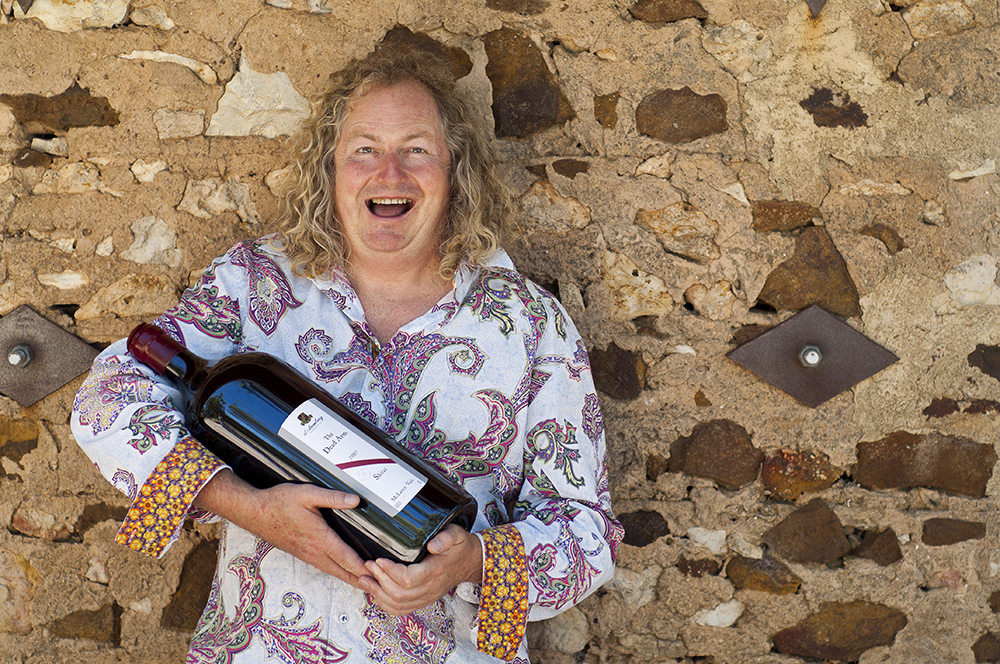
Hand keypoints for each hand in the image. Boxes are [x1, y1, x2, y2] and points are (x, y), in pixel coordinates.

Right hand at [193, 469, 368, 587]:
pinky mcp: (300, 553)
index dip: (362, 567)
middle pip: (341, 570)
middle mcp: (313, 551)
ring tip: (364, 584)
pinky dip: (336, 572)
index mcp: (319, 538)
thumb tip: (355, 500)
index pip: (346, 557)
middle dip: (359, 580)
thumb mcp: (308, 494)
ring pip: (332, 571)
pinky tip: (340, 572)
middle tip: (376, 588)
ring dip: (349, 578)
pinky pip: (323, 567)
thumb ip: (333, 497)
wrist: (254, 512)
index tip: (377, 575)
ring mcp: (306, 554)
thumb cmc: (279, 502)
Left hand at [361, 523, 483, 614]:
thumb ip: (446, 538)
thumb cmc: (460, 547)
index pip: (408, 579)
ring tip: (365, 579)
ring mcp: (426, 597)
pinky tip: (375, 592)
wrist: (470, 562)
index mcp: (435, 572)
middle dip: (379, 581)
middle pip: (399, 594)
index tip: (378, 560)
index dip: (389, 572)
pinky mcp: (423, 600)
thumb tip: (433, 544)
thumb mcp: (457, 535)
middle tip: (368, 566)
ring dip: (378, 594)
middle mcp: (430, 588)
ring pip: (398, 605)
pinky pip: (402, 609)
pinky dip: (385, 603)